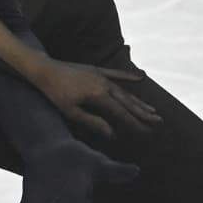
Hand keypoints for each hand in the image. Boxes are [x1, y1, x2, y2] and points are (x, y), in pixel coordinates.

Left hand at [31, 59, 160, 139]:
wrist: (44, 69)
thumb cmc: (54, 93)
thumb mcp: (71, 111)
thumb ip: (92, 122)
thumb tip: (111, 133)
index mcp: (98, 96)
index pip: (121, 113)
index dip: (135, 123)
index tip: (147, 131)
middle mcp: (104, 84)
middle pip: (128, 102)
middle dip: (143, 113)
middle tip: (158, 121)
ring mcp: (101, 76)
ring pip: (125, 91)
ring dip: (138, 101)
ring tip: (152, 109)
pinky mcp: (96, 70)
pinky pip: (117, 74)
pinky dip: (129, 77)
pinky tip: (141, 79)